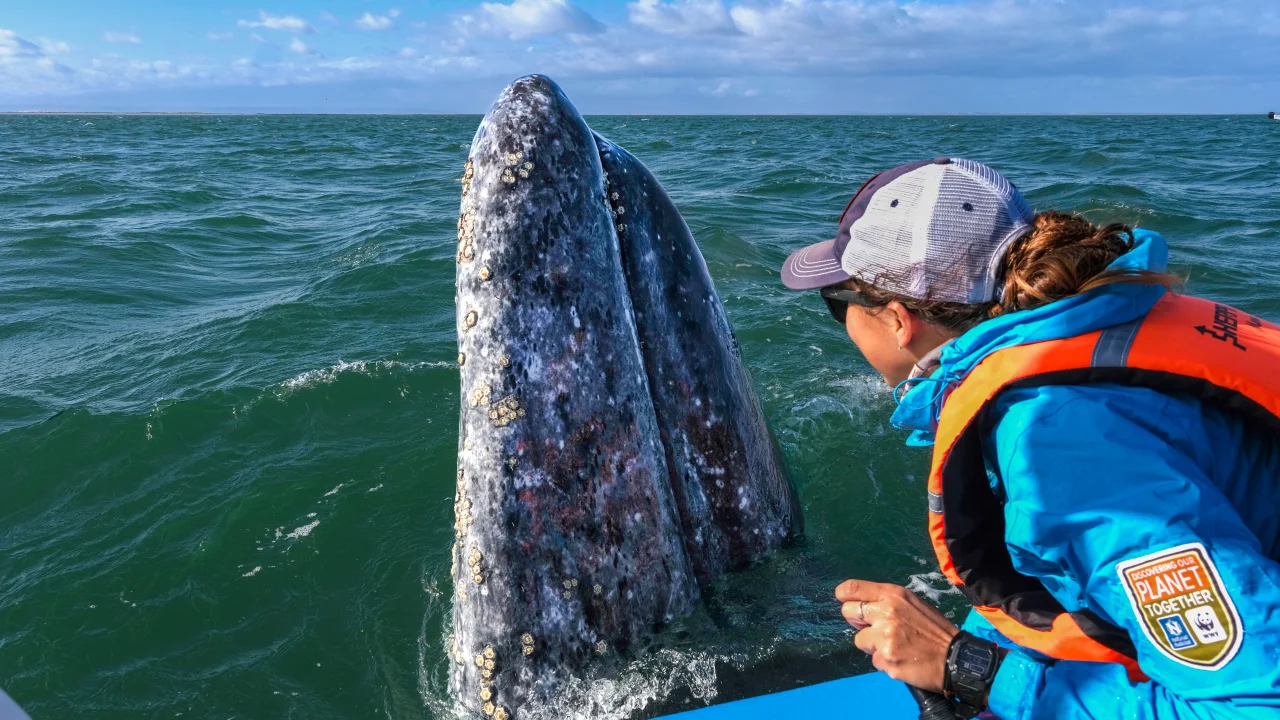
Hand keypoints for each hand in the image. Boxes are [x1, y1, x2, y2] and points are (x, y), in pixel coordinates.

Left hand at [835, 579, 958, 692]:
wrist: (955, 658)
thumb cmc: (935, 631)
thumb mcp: (913, 605)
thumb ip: (887, 603)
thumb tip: (863, 608)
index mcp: (893, 595)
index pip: (852, 588)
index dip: (844, 596)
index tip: (845, 601)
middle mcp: (886, 611)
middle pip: (847, 612)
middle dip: (857, 623)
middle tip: (873, 629)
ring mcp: (884, 636)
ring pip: (859, 640)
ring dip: (872, 646)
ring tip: (895, 647)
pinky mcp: (886, 657)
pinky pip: (874, 660)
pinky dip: (885, 662)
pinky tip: (901, 660)